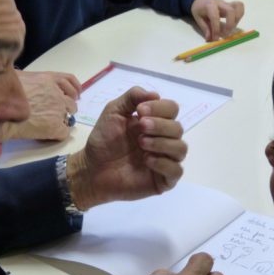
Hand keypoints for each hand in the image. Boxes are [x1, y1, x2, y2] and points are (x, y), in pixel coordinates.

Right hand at [1, 70, 80, 140]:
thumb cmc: (1, 95)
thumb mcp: (17, 78)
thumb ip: (31, 80)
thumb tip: (32, 84)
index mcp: (48, 79)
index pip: (69, 81)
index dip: (74, 89)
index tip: (75, 95)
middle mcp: (57, 93)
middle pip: (72, 101)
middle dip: (67, 106)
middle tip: (58, 112)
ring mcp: (58, 110)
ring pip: (70, 116)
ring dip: (63, 119)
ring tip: (51, 123)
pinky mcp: (56, 126)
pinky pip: (64, 131)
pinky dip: (58, 133)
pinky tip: (48, 133)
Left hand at [66, 86, 186, 209]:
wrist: (92, 168)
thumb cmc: (104, 140)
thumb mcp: (114, 111)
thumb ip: (132, 97)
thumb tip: (156, 94)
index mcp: (155, 122)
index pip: (172, 109)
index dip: (160, 108)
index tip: (140, 111)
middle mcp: (164, 139)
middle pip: (178, 128)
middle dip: (160, 125)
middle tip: (140, 127)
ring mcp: (166, 160)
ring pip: (181, 148)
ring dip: (162, 143)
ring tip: (141, 143)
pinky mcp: (163, 180)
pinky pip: (176, 171)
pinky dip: (163, 163)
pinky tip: (146, 160)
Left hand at [190, 0, 244, 40]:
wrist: (201, 1)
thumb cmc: (199, 10)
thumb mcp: (198, 19)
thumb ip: (205, 29)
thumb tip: (210, 39)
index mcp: (209, 6)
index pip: (215, 17)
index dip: (216, 29)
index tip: (216, 39)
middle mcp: (220, 3)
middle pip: (230, 11)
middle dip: (230, 25)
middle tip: (225, 34)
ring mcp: (227, 3)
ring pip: (238, 7)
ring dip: (237, 20)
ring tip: (231, 28)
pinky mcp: (231, 5)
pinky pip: (240, 6)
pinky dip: (240, 15)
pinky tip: (234, 23)